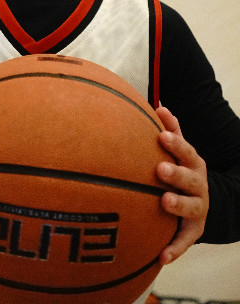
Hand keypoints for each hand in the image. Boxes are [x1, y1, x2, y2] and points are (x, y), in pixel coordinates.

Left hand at [156, 106, 208, 264]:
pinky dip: (174, 249)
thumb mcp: (180, 151)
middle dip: (176, 173)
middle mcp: (199, 185)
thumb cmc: (181, 169)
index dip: (176, 144)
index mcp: (193, 164)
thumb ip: (172, 129)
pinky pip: (184, 241)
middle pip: (190, 179)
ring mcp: (198, 209)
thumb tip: (160, 106)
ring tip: (164, 202)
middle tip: (160, 169)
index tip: (163, 136)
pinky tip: (161, 257)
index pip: (186, 151)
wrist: (203, 202)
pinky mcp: (194, 231)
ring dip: (178, 205)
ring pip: (191, 207)